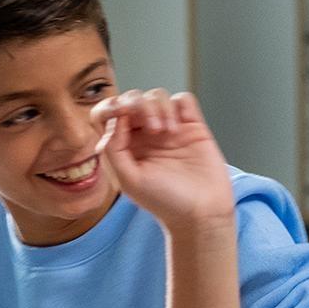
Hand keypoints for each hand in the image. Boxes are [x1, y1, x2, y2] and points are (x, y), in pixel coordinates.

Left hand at [93, 90, 233, 230]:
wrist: (201, 212)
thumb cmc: (165, 202)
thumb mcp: (128, 180)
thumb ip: (114, 149)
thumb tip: (117, 119)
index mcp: (124, 146)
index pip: (107, 114)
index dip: (109, 108)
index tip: (120, 116)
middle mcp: (145, 134)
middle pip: (132, 98)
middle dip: (136, 105)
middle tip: (149, 127)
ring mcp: (170, 129)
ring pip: (156, 95)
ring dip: (157, 107)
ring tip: (165, 132)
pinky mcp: (193, 126)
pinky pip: (184, 100)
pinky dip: (178, 106)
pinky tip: (178, 128)